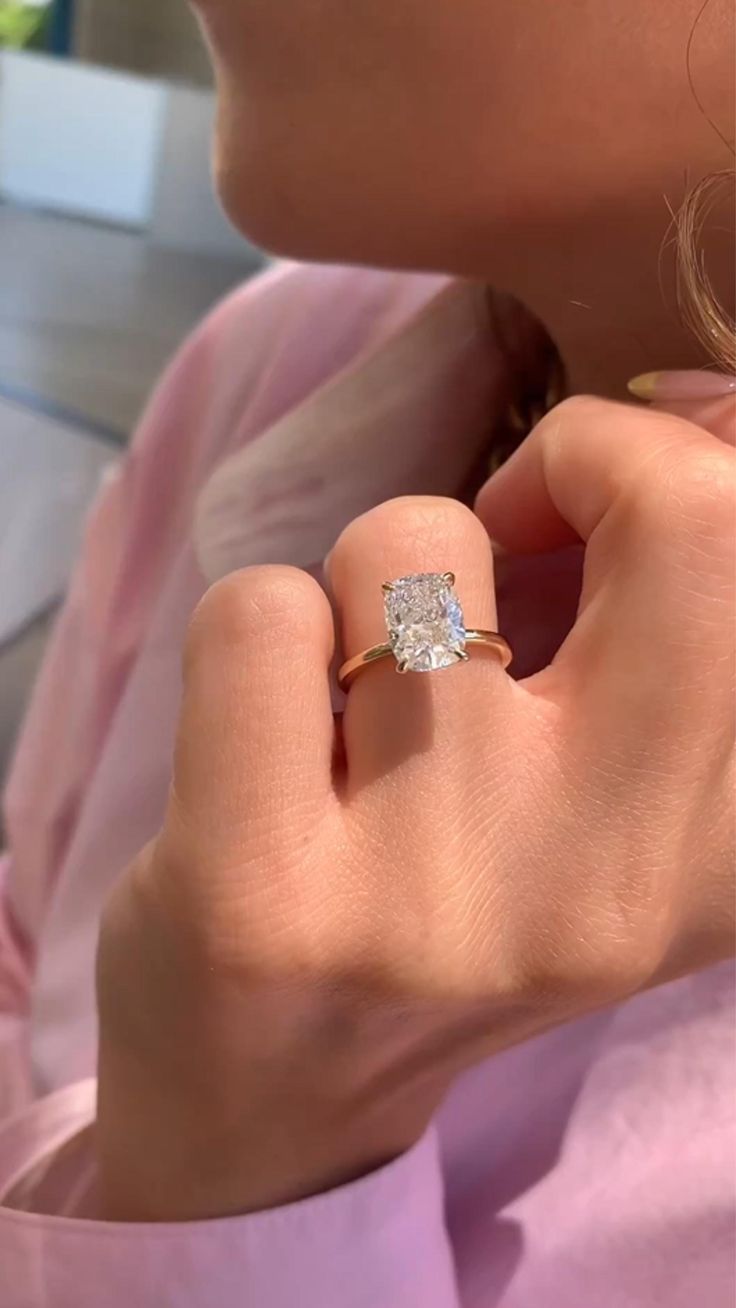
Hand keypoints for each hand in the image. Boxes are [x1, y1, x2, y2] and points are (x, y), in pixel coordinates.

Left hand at [96, 395, 734, 1220]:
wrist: (273, 1104)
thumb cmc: (447, 909)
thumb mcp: (611, 798)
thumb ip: (668, 628)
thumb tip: (693, 400)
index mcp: (726, 854)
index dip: (669, 463)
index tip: (583, 516)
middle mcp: (616, 887)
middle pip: (689, 515)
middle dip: (577, 456)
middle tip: (492, 540)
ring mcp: (439, 901)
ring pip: (410, 545)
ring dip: (364, 580)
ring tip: (352, 702)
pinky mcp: (261, 905)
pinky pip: (257, 611)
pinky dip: (252, 631)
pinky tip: (265, 742)